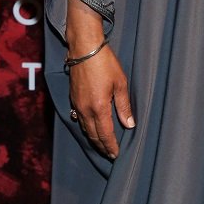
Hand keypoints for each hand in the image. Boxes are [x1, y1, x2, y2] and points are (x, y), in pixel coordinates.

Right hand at [69, 45, 134, 160]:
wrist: (85, 49)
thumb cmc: (105, 63)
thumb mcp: (120, 83)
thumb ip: (124, 105)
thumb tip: (130, 124)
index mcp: (99, 107)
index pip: (105, 134)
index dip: (111, 146)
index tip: (116, 155)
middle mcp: (85, 110)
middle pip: (93, 135)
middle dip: (102, 146)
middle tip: (110, 154)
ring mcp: (77, 104)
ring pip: (85, 128)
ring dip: (93, 138)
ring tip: (102, 145)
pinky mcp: (73, 98)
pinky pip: (79, 119)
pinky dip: (86, 127)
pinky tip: (90, 128)